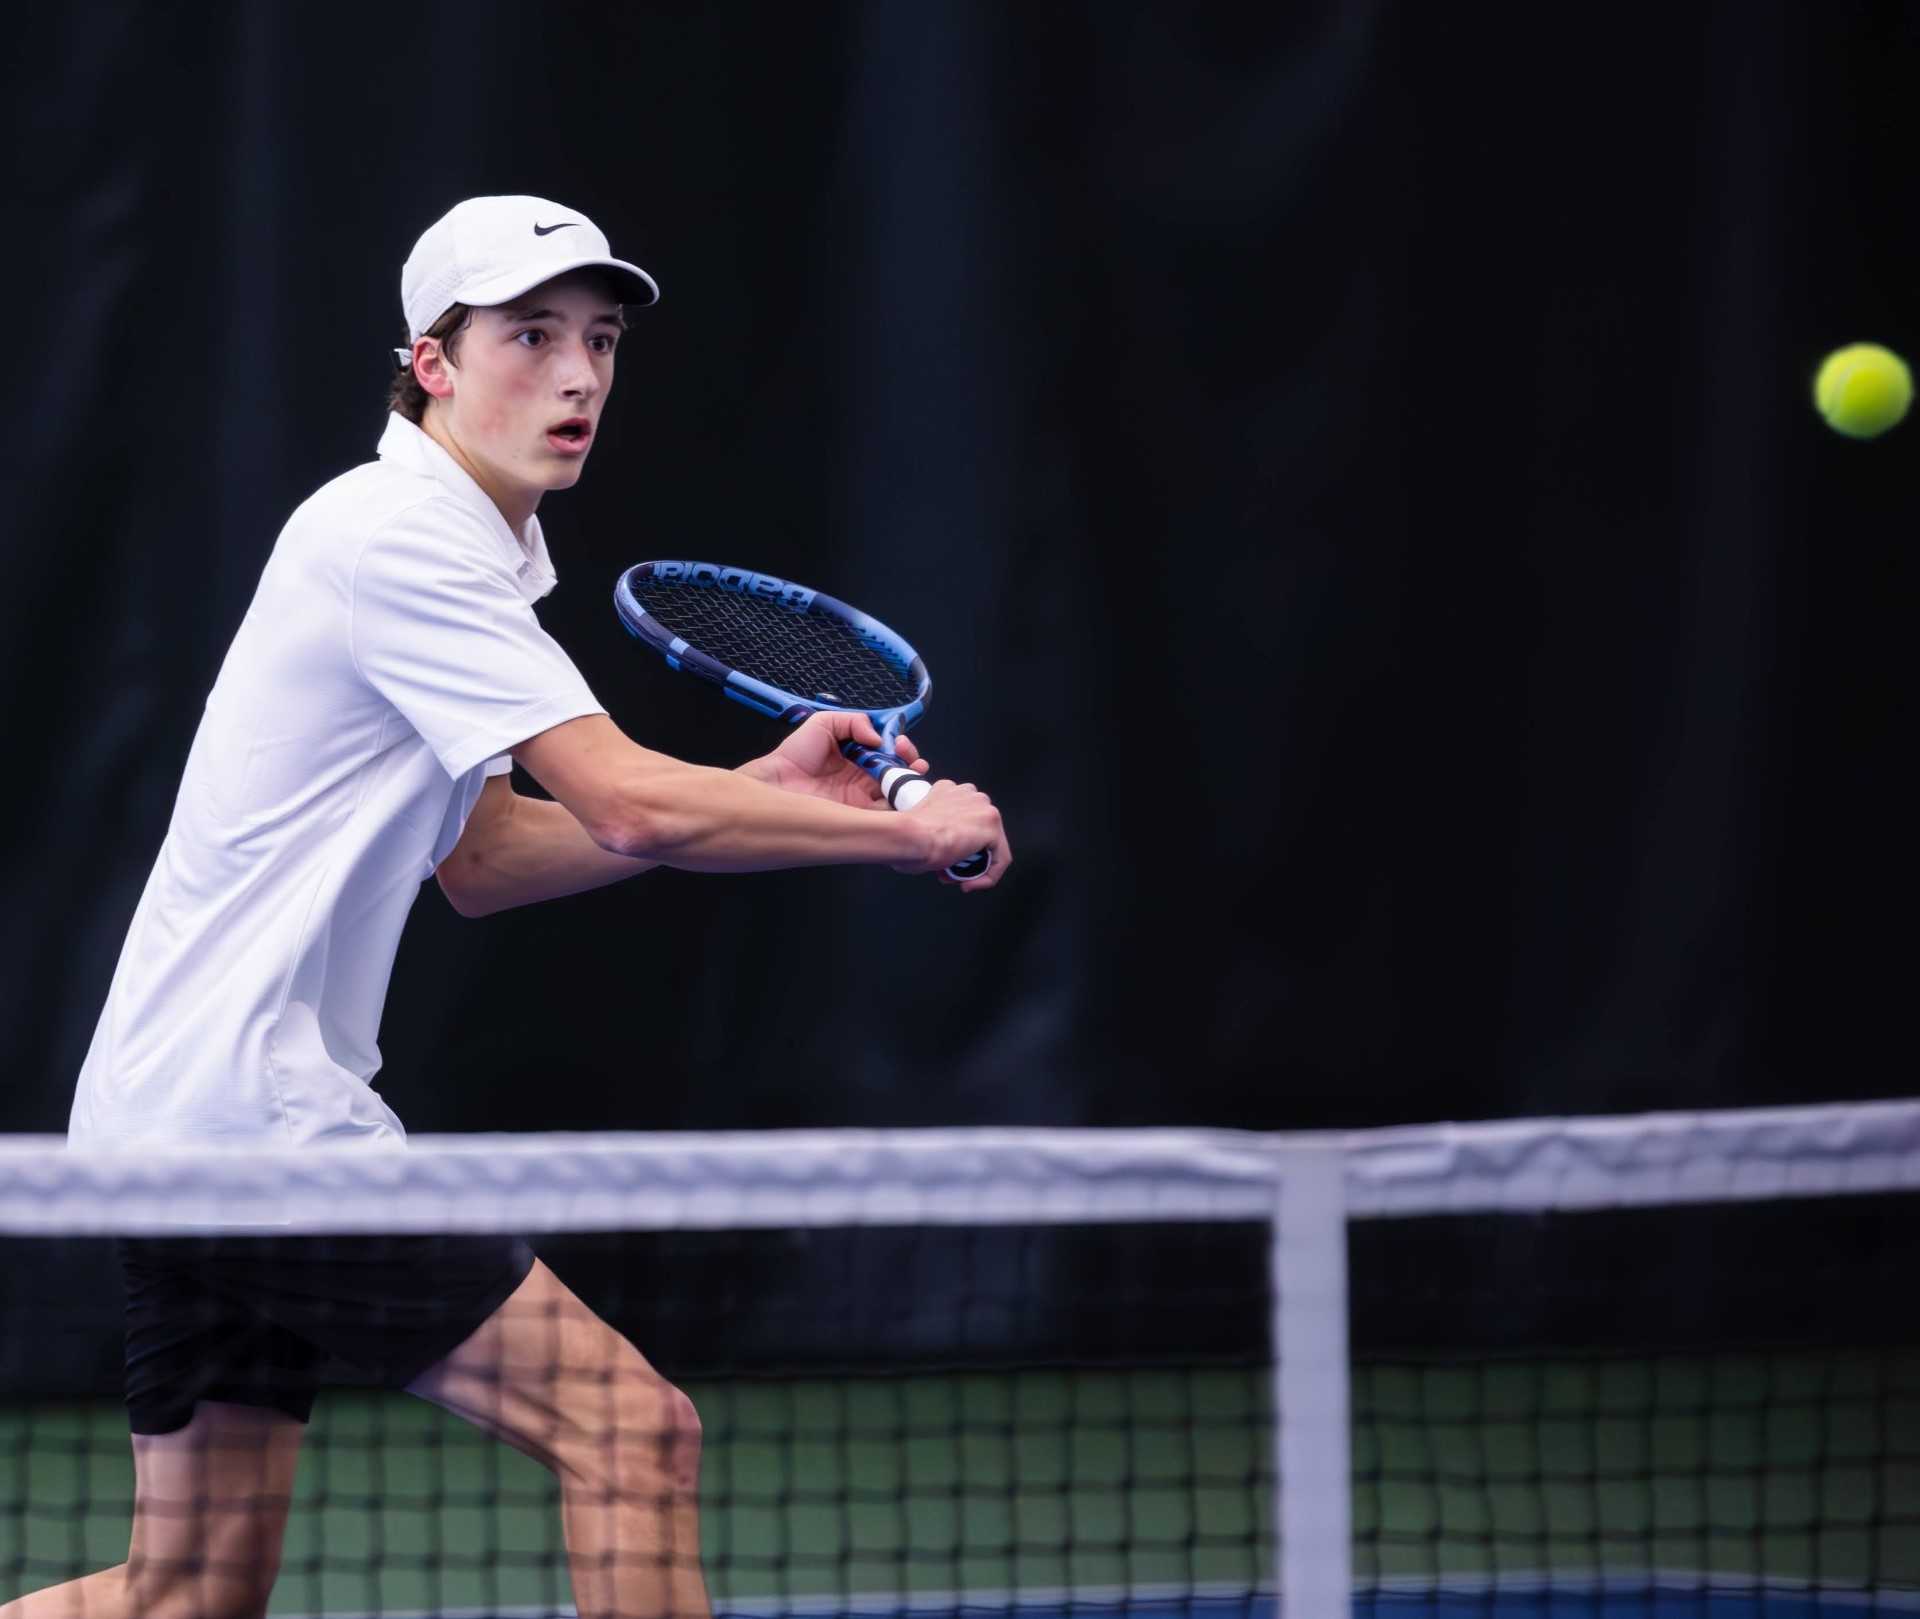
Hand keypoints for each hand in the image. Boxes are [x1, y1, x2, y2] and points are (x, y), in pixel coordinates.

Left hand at [735, 710, 927, 809]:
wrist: (777, 782)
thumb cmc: (795, 755)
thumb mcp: (823, 724)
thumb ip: (854, 721)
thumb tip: (879, 738)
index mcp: (858, 759)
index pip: (889, 754)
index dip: (900, 747)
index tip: (900, 742)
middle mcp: (865, 779)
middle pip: (900, 773)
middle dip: (911, 762)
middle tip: (906, 755)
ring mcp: (865, 800)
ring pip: (900, 792)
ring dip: (912, 781)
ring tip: (911, 769)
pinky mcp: (861, 817)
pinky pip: (889, 813)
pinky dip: (902, 803)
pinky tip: (903, 789)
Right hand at [892, 778, 1010, 890]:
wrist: (908, 836)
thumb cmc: (903, 834)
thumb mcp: (918, 823)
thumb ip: (932, 826)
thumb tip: (936, 847)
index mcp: (949, 790)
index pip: (962, 817)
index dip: (953, 841)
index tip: (940, 857)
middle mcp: (970, 794)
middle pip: (977, 830)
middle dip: (965, 854)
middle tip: (946, 870)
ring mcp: (983, 808)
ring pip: (989, 845)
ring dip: (974, 865)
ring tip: (955, 877)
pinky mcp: (992, 827)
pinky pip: (1000, 859)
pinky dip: (988, 876)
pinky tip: (969, 884)